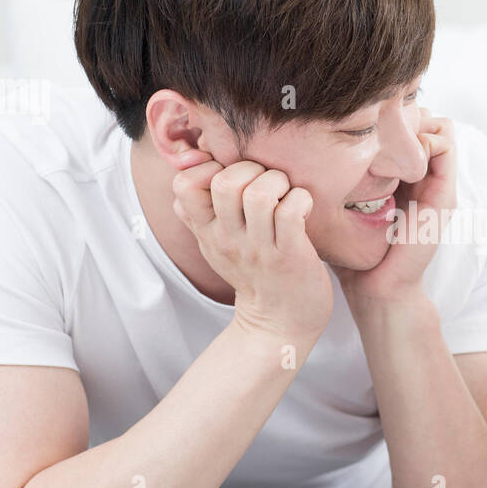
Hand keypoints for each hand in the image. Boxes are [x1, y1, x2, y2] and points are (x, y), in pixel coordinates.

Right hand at [172, 156, 333, 342]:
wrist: (280, 324)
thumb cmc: (255, 274)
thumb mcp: (216, 244)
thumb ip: (201, 209)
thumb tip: (192, 163)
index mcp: (207, 232)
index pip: (183, 184)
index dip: (208, 166)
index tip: (232, 175)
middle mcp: (229, 240)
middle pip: (225, 182)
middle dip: (251, 168)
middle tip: (267, 183)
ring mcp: (259, 249)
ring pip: (259, 193)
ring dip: (278, 182)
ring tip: (285, 194)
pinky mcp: (290, 256)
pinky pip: (290, 211)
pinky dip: (301, 199)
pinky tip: (303, 208)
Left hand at [333, 108, 455, 308]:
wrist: (378, 289)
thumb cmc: (354, 254)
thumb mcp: (342, 206)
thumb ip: (337, 180)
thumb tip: (303, 148)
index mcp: (404, 179)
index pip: (408, 126)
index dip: (388, 116)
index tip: (357, 123)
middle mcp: (426, 178)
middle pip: (426, 119)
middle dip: (401, 114)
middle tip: (368, 123)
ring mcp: (439, 186)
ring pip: (439, 126)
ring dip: (413, 123)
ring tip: (382, 138)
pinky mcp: (444, 196)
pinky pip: (444, 145)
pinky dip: (423, 139)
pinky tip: (392, 154)